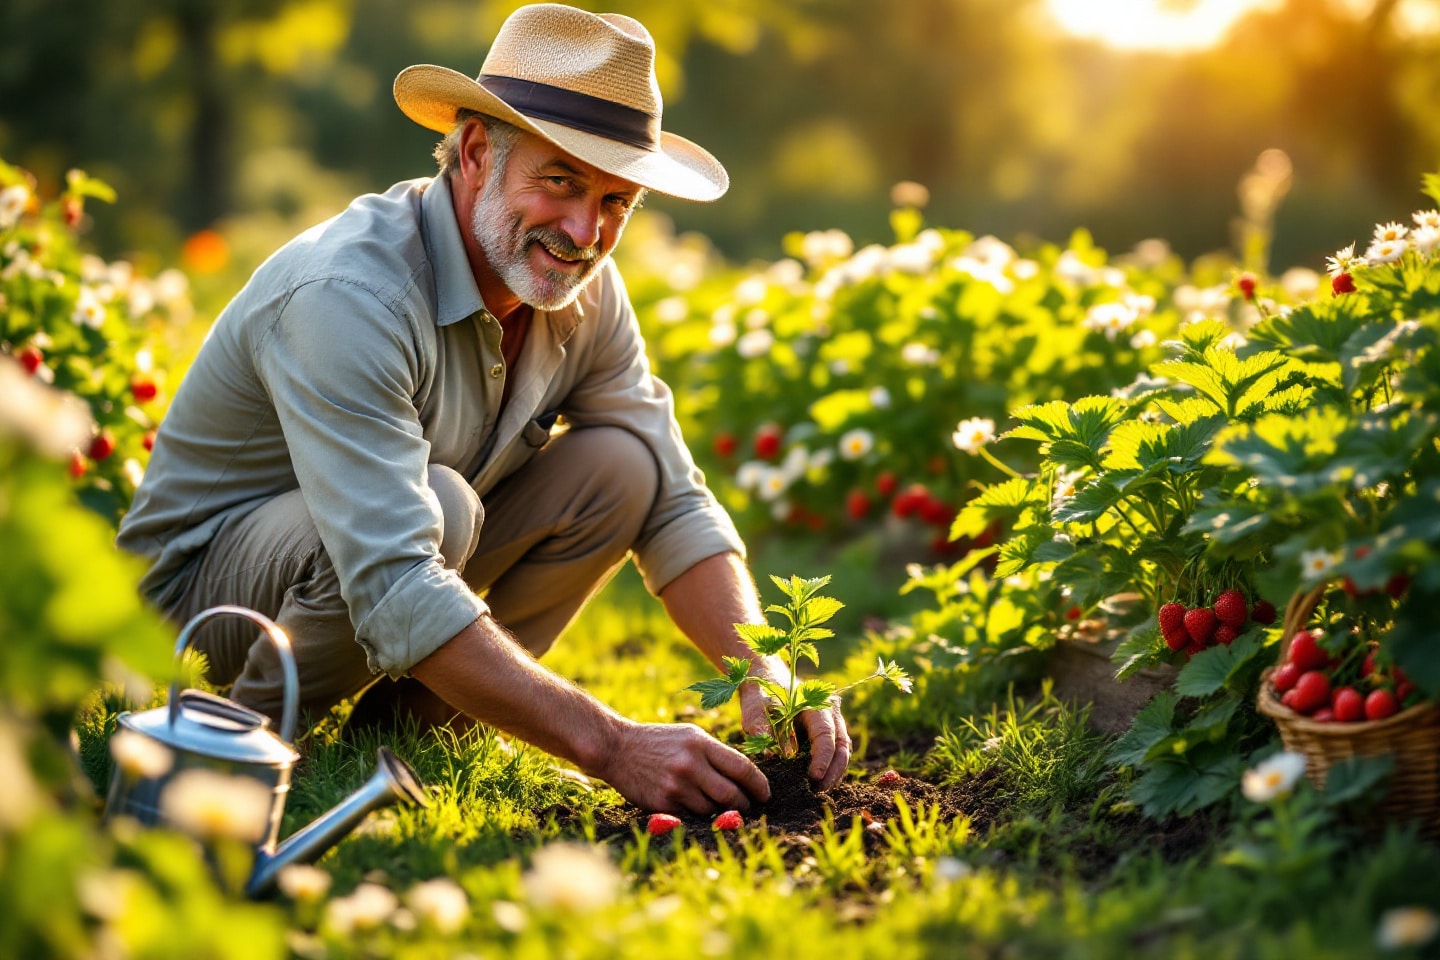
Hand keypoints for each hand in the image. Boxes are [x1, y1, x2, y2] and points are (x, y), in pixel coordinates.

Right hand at [590, 719, 769, 814]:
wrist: (618, 748)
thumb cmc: (660, 741)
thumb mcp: (690, 737)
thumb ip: (716, 755)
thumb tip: (747, 780)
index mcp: (701, 744)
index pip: (742, 769)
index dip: (759, 786)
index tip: (765, 795)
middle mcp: (690, 765)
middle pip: (732, 795)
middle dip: (744, 804)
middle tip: (747, 807)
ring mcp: (676, 786)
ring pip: (713, 810)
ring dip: (719, 811)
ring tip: (717, 806)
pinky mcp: (663, 804)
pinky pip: (692, 818)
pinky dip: (698, 816)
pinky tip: (695, 808)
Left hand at [739, 659, 852, 791]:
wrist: (766, 678)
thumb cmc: (760, 693)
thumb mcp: (755, 708)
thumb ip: (761, 729)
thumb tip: (770, 757)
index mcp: (814, 702)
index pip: (825, 733)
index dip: (822, 757)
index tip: (814, 777)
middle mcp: (829, 710)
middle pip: (842, 744)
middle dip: (833, 770)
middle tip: (818, 791)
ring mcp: (832, 719)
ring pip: (843, 748)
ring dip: (834, 771)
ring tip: (818, 790)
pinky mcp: (827, 729)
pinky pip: (835, 750)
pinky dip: (830, 766)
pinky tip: (818, 782)